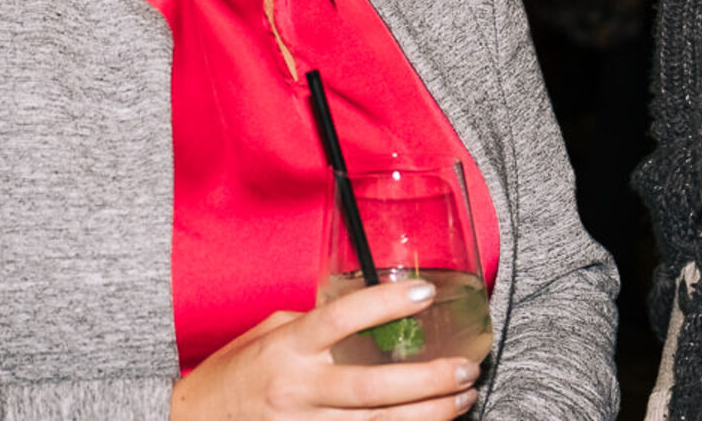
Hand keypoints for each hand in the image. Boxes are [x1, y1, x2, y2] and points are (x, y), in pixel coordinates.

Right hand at [171, 279, 479, 419]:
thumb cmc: (236, 372)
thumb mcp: (272, 332)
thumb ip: (318, 322)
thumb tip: (370, 310)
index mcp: (289, 347)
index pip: (341, 318)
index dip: (384, 303)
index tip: (424, 293)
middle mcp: (298, 389)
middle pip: (372, 388)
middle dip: (427, 381)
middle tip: (465, 368)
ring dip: (428, 415)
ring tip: (464, 398)